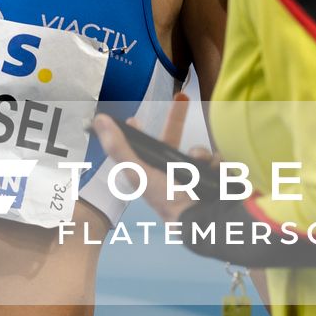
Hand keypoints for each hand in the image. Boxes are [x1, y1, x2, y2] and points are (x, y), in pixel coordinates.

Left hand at [91, 92, 213, 223]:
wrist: (204, 219)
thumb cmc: (166, 198)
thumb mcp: (139, 172)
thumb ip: (119, 147)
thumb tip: (99, 120)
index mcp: (151, 172)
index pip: (140, 148)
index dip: (136, 134)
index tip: (133, 119)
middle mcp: (171, 172)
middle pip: (172, 138)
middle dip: (176, 117)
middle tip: (183, 96)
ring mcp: (194, 176)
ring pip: (197, 151)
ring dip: (200, 153)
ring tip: (200, 164)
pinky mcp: (214, 178)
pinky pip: (215, 160)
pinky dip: (216, 163)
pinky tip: (215, 171)